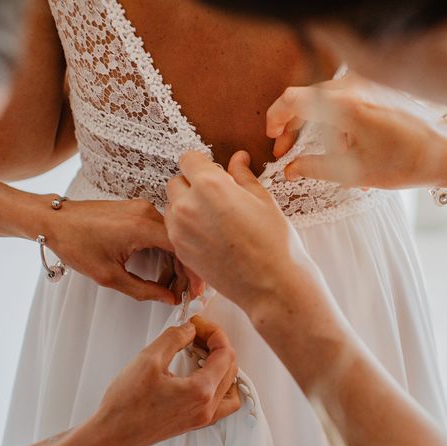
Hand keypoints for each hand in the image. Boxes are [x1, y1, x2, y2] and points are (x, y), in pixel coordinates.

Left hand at [43, 199, 203, 303]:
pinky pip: (161, 231)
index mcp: (142, 226)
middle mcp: (146, 212)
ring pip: (172, 238)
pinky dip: (165, 251)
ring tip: (172, 286)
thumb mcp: (109, 276)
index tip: (194, 291)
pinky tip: (162, 270)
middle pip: (180, 243)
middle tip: (186, 293)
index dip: (193, 272)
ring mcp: (142, 208)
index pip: (182, 248)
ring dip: (176, 262)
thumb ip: (143, 290)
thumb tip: (168, 298)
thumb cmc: (75, 243)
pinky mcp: (137, 210)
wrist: (53, 220)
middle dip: (186, 270)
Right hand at [92, 316, 239, 445]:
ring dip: (220, 364)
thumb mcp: (149, 358)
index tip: (197, 325)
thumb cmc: (125, 405)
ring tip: (201, 351)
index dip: (213, 332)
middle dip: (216, 344)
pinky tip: (200, 373)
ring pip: (229, 385)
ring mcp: (202, 418)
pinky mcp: (193, 422)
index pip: (225, 353)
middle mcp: (207, 408)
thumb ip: (175, 337)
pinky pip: (221, 402)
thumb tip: (189, 329)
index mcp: (201, 392)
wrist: (111, 435)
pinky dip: (218, 384)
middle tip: (196, 333)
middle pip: (230, 367)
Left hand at [165, 151, 317, 316]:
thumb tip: (238, 159)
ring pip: (172, 207)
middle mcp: (188, 206)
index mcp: (209, 185)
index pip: (188, 159)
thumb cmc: (274, 243)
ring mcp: (180, 231)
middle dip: (192, 185)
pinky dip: (186, 228)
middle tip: (217, 197)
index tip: (214, 172)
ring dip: (186, 206)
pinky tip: (210, 236)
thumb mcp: (263, 200)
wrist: (272, 285)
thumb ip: (243, 176)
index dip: (202, 164)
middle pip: (176, 182)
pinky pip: (174, 229)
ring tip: (213, 218)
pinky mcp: (181, 251)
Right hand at [266, 72, 446, 188]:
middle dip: (293, 127)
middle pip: (306, 100)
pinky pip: (343, 101)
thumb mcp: (354, 172)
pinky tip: (343, 148)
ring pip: (323, 102)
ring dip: (316, 128)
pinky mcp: (375, 87)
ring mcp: (365, 84)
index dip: (275, 118)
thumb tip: (290, 168)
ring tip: (324, 158)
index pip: (292, 100)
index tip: (272, 137)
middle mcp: (352, 86)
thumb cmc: (407, 160)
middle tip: (286, 152)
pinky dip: (334, 122)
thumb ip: (314, 167)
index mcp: (343, 104)